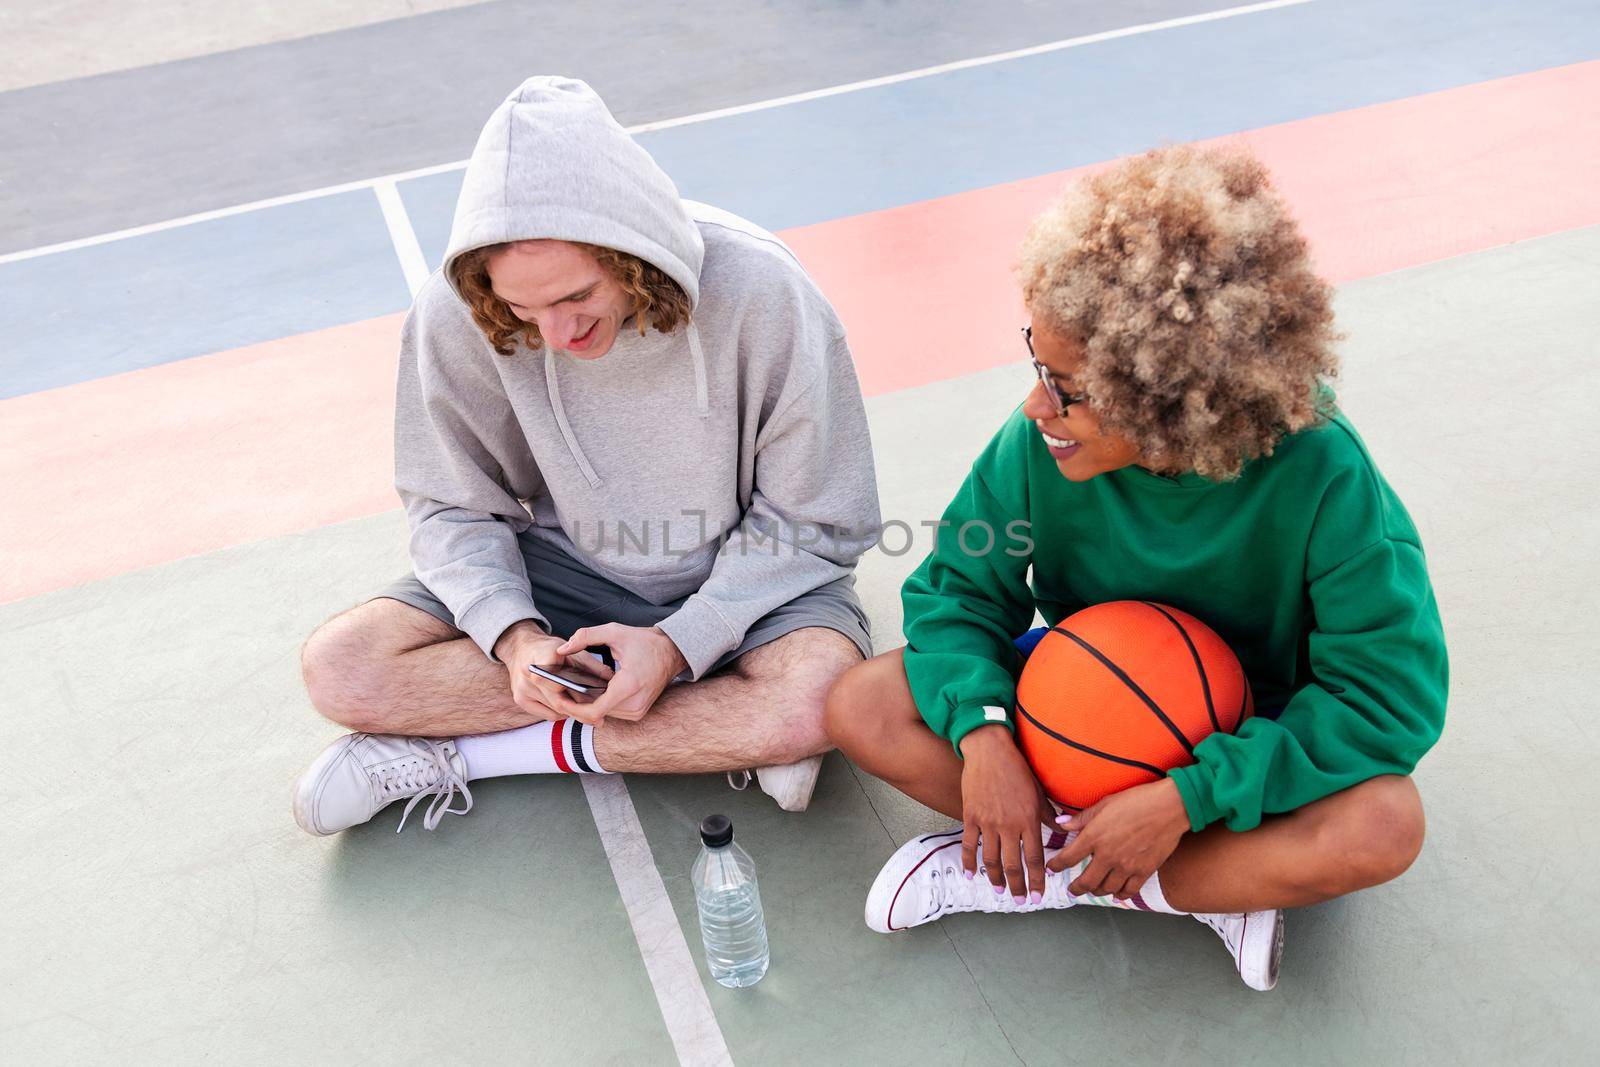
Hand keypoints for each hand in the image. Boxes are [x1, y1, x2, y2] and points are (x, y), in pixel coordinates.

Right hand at [495, 620, 614, 721]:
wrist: (522, 647)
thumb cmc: (552, 649)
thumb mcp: (574, 651)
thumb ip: (592, 666)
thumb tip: (611, 679)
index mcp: (543, 656)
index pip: (560, 683)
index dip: (578, 695)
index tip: (597, 703)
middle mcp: (528, 673)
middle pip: (559, 700)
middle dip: (581, 711)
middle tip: (600, 719)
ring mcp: (522, 687)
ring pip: (554, 709)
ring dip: (573, 713)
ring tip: (591, 715)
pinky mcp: (519, 698)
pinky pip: (546, 714)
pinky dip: (560, 714)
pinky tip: (572, 711)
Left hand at [556, 623, 687, 724]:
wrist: (673, 652)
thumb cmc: (645, 642)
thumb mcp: (615, 632)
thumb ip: (586, 637)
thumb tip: (562, 650)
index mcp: (629, 685)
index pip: (595, 711)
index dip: (573, 708)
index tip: (559, 699)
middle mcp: (634, 704)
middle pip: (595, 713)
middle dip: (576, 704)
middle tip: (559, 690)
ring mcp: (637, 711)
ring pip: (602, 714)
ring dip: (587, 705)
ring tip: (572, 690)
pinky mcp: (638, 713)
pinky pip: (611, 712)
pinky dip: (599, 704)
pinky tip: (590, 692)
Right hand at [959, 725, 1055, 902]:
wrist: (989, 751)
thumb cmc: (1017, 769)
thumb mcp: (1038, 792)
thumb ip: (1050, 815)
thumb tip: (1064, 831)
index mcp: (1028, 820)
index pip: (1035, 858)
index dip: (1037, 880)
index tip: (1038, 896)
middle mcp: (1008, 825)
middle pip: (1012, 865)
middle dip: (1018, 887)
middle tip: (1021, 902)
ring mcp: (987, 822)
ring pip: (991, 859)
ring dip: (996, 879)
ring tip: (1000, 891)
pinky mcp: (970, 816)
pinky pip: (969, 845)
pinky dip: (969, 862)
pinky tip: (971, 875)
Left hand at [1046, 778, 1189, 899]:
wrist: (1170, 807)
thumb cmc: (1137, 800)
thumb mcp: (1104, 804)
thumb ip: (1081, 818)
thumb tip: (1060, 823)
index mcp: (1094, 837)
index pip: (1068, 858)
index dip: (1056, 865)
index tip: (1052, 868)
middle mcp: (1108, 855)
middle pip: (1086, 881)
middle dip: (1075, 888)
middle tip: (1071, 890)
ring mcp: (1126, 866)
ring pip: (1106, 888)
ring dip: (1096, 891)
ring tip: (1092, 890)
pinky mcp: (1144, 871)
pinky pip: (1128, 891)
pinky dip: (1120, 895)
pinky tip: (1116, 895)